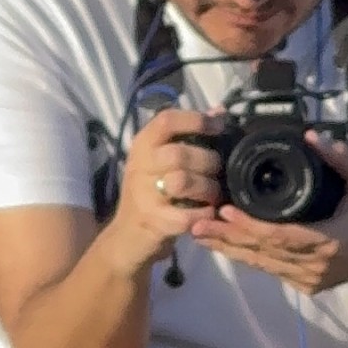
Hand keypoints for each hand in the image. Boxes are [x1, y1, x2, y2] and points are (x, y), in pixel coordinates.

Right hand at [109, 108, 225, 272]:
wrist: (127, 235)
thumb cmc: (151, 191)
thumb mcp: (161, 159)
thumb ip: (187, 136)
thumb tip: (219, 112)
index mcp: (142, 144)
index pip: (167, 120)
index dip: (196, 120)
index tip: (217, 127)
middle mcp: (139, 166)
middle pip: (179, 154)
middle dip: (207, 161)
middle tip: (217, 170)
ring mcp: (144, 195)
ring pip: (182, 182)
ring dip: (207, 187)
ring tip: (213, 193)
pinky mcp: (153, 222)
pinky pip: (186, 215)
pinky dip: (203, 213)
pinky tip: (207, 212)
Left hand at [187, 132, 347, 298]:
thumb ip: (340, 158)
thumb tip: (310, 135)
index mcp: (329, 242)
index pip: (281, 236)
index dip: (250, 227)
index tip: (224, 212)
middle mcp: (314, 267)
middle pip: (262, 253)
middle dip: (227, 239)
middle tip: (196, 223)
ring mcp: (308, 280)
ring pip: (261, 265)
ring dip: (230, 249)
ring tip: (200, 234)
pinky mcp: (304, 286)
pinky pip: (270, 270)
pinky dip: (246, 256)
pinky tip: (224, 244)